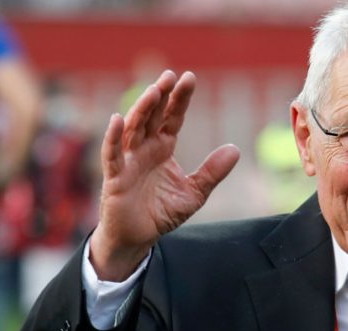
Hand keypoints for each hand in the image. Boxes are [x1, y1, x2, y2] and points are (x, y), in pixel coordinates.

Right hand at [90, 70, 239, 279]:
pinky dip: (113, 138)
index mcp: (162, 148)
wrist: (138, 238)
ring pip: (133, 129)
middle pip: (152, 116)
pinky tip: (117, 119)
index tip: (189, 78)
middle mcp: (144, 149)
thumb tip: (235, 149)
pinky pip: (112, 155)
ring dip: (142, 109)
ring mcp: (128, 161)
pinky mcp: (115, 178)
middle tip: (171, 76)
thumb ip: (212, 172)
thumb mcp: (195, 192)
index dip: (180, 99)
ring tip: (153, 91)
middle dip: (161, 96)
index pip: (172, 118)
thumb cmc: (161, 212)